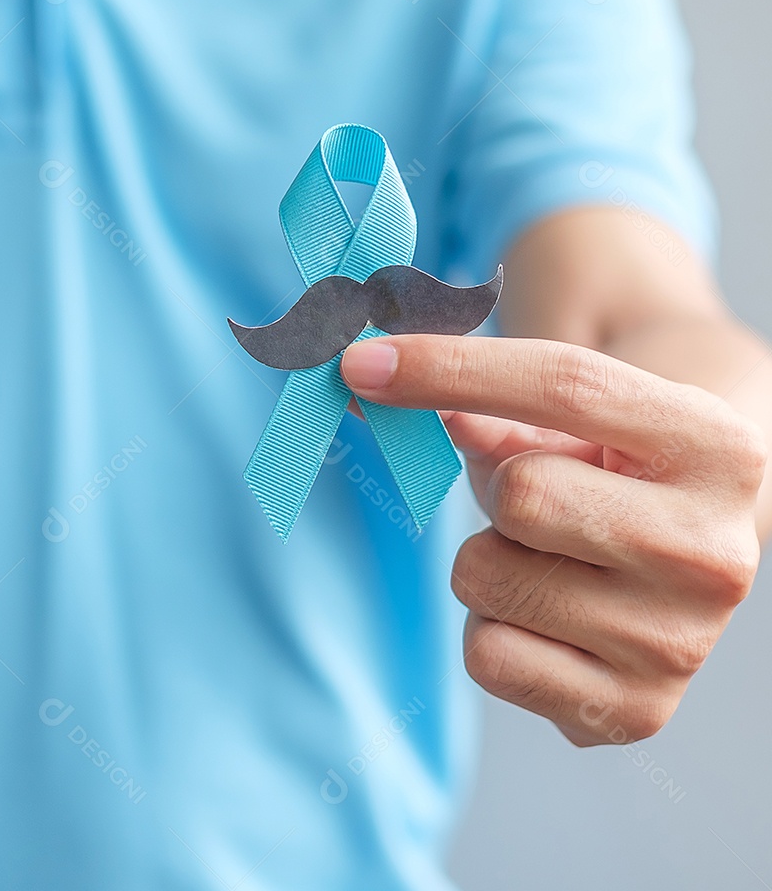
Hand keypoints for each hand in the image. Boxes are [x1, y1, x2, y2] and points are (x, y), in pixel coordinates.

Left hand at [341, 335, 766, 745]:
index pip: (564, 386)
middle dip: (495, 488)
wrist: (688, 547)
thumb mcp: (576, 415)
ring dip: (487, 559)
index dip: (448, 369)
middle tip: (533, 497)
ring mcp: (677, 644)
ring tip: (547, 557)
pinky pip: (487, 656)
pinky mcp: (633, 712)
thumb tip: (375, 383)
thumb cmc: (614, 464)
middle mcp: (714, 552)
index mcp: (714, 446)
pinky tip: (544, 614)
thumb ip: (486, 397)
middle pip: (521, 496)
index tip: (362, 363)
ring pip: (485, 579)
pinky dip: (489, 627)